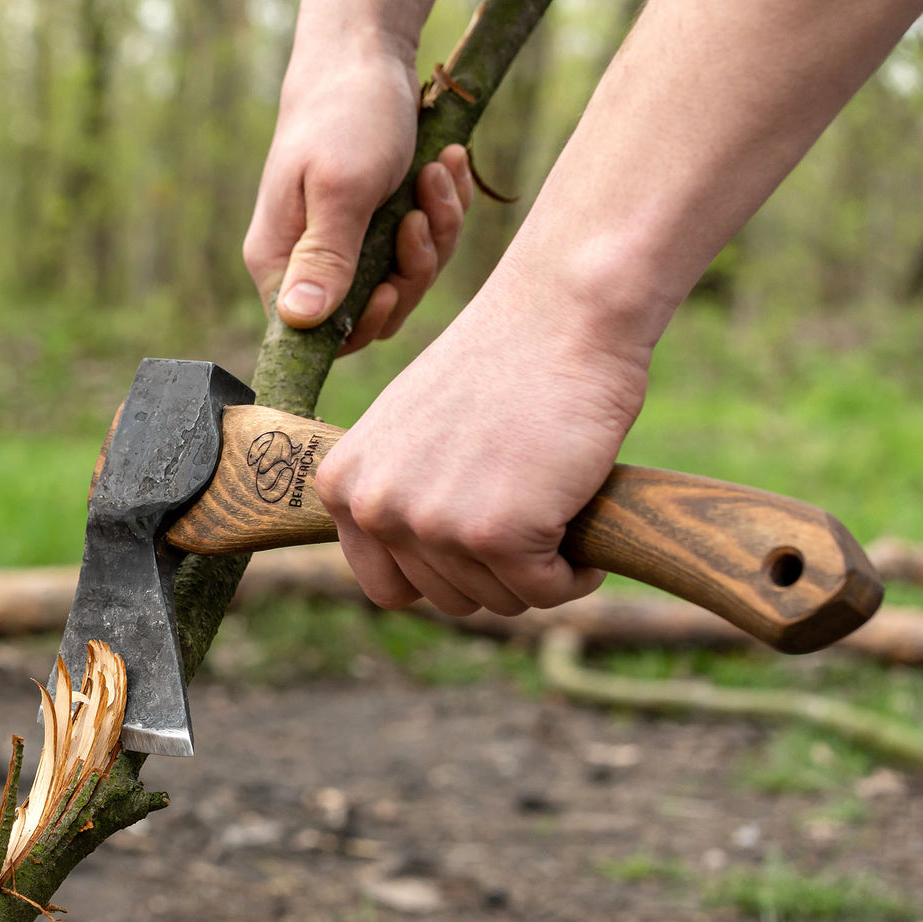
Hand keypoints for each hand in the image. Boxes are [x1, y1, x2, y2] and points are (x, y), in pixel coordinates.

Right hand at [243, 29, 471, 350]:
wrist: (368, 53)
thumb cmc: (345, 114)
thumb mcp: (341, 188)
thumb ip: (324, 258)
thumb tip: (298, 322)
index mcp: (281, 262)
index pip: (316, 335)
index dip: (361, 324)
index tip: (389, 287)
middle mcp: (310, 263)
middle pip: (372, 313)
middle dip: (411, 270)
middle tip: (418, 217)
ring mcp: (349, 245)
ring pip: (406, 280)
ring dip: (435, 232)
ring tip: (434, 175)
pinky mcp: (382, 226)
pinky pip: (423, 247)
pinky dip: (443, 211)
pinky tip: (443, 167)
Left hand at [314, 260, 651, 615]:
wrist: (561, 316)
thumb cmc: (497, 368)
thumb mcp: (409, 432)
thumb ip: (395, 495)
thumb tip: (409, 569)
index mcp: (344, 486)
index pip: (387, 587)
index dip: (442, 574)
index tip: (479, 542)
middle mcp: (376, 509)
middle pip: (446, 599)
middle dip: (495, 572)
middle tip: (529, 518)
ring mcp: (434, 524)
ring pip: (497, 601)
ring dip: (535, 572)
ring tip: (553, 513)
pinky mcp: (498, 534)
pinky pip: (546, 592)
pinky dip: (574, 575)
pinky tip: (580, 530)